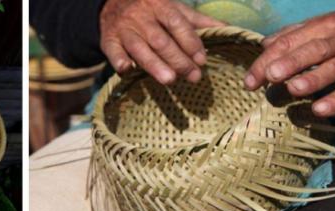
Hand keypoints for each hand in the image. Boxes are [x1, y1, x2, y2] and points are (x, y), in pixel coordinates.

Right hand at [100, 0, 223, 83]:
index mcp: (160, 5)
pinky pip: (112, 51)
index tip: (202, 60)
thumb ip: (197, 22)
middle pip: (161, 40)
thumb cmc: (150, 9)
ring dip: (154, 65)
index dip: (190, 42)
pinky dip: (119, 60)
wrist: (112, 2)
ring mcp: (124, 29)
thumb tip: (227, 29)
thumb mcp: (173, 9)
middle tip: (193, 77)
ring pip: (139, 48)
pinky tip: (127, 70)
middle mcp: (141, 17)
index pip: (178, 24)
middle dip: (178, 59)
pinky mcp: (108, 40)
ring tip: (169, 80)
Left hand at [244, 11, 334, 116]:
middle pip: (313, 50)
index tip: (249, 82)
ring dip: (314, 79)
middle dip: (290, 63)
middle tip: (271, 76)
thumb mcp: (322, 27)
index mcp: (322, 27)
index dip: (268, 61)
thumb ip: (292, 36)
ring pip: (334, 68)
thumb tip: (265, 45)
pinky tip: (320, 110)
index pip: (290, 42)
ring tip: (293, 89)